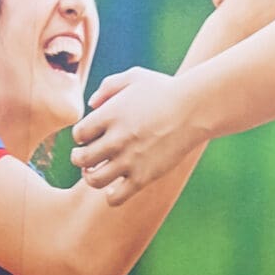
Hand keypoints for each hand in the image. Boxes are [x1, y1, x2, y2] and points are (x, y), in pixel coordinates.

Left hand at [71, 66, 201, 204]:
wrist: (197, 109)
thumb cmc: (166, 90)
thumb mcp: (134, 77)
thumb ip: (108, 86)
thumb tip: (92, 105)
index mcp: (108, 116)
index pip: (77, 134)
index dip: (82, 136)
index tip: (93, 135)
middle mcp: (115, 139)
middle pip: (80, 159)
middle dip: (80, 157)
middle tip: (88, 155)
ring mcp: (130, 160)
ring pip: (93, 180)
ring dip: (90, 176)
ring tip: (97, 170)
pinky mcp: (145, 177)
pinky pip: (115, 197)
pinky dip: (110, 194)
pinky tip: (116, 185)